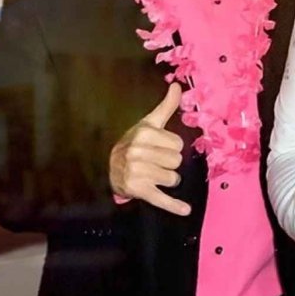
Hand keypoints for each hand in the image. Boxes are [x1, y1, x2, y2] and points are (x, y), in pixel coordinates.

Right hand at [109, 83, 189, 215]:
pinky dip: (174, 206)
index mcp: (144, 133)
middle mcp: (138, 152)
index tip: (158, 148)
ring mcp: (137, 172)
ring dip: (167, 179)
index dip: (172, 147)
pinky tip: (185, 210)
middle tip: (153, 162)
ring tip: (152, 174)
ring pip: (173, 178)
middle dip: (169, 163)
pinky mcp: (138, 190)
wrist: (109, 167)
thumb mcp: (149, 124)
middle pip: (177, 161)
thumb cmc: (135, 143)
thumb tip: (178, 85)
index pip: (179, 145)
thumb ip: (166, 106)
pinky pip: (162, 199)